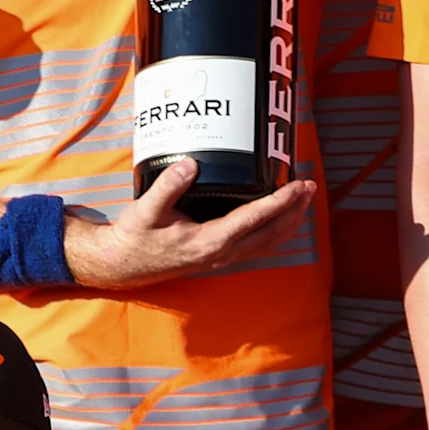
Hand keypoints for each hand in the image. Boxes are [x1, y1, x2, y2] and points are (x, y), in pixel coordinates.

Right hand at [66, 160, 315, 290]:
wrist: (118, 265)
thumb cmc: (132, 238)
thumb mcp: (145, 210)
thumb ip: (168, 186)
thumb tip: (190, 164)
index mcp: (209, 241)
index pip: (255, 218)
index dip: (280, 201)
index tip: (299, 184)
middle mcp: (221, 253)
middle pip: (272, 233)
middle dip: (295, 209)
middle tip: (310, 186)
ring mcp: (221, 258)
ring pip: (269, 242)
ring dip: (290, 221)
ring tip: (303, 201)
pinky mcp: (218, 257)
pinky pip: (258, 245)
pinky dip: (275, 231)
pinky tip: (279, 219)